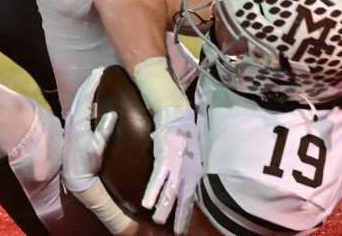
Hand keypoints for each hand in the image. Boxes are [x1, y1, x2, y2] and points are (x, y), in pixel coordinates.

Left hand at [62, 67, 116, 192]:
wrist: (74, 176)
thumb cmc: (86, 163)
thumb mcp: (97, 148)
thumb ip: (104, 131)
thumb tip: (112, 113)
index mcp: (78, 121)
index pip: (86, 96)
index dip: (93, 82)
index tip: (100, 71)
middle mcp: (72, 118)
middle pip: (80, 94)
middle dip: (89, 81)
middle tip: (98, 71)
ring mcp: (71, 122)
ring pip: (78, 99)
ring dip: (86, 88)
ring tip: (94, 80)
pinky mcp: (72, 127)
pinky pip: (79, 106)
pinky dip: (84, 97)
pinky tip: (89, 98)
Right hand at [143, 105, 201, 232]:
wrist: (178, 117)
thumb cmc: (184, 136)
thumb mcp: (192, 157)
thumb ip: (188, 172)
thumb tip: (183, 185)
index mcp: (194, 174)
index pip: (191, 200)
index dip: (186, 215)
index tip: (182, 230)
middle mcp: (187, 173)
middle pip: (183, 200)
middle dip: (178, 217)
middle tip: (175, 232)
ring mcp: (176, 167)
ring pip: (169, 192)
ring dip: (163, 208)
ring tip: (158, 221)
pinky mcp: (164, 159)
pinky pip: (157, 179)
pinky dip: (152, 191)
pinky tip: (146, 203)